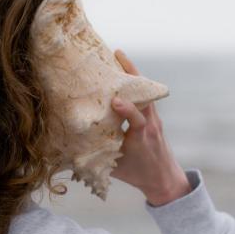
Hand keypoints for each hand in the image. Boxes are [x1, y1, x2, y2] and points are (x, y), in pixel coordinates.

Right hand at [110, 50, 190, 205]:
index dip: (128, 110)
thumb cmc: (138, 174)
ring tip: (117, 56)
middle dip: (131, 74)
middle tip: (115, 55)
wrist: (165, 179)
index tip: (116, 101)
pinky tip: (122, 72)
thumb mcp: (116, 170)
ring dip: (133, 73)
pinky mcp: (154, 116)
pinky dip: (135, 82)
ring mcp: (155, 119)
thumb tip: (69, 152)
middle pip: (146, 95)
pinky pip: (145, 95)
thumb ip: (97, 158)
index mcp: (142, 138)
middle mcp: (151, 125)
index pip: (138, 120)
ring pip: (146, 91)